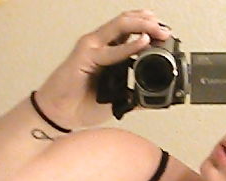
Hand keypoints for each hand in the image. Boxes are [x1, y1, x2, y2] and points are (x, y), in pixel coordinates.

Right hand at [36, 10, 171, 128]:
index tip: (166, 36)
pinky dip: (129, 46)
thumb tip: (150, 100)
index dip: (149, 28)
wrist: (59, 114)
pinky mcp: (85, 56)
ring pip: (121, 25)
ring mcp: (92, 47)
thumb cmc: (80, 103)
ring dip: (142, 25)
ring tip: (158, 30)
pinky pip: (111, 50)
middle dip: (150, 23)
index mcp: (107, 50)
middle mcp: (100, 44)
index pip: (130, 30)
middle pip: (128, 22)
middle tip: (166, 31)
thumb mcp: (115, 99)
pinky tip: (143, 42)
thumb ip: (132, 95)